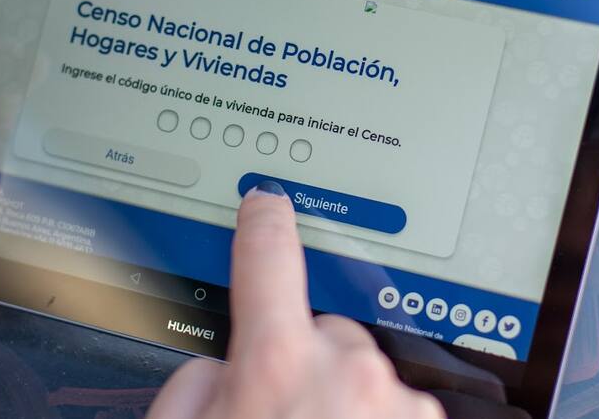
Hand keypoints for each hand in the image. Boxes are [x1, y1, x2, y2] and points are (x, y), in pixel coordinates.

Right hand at [147, 181, 445, 418]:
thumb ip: (202, 377)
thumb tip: (229, 360)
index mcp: (279, 363)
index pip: (267, 259)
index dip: (264, 223)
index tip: (267, 202)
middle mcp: (347, 373)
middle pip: (324, 330)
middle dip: (303, 359)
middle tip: (278, 411)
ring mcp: (397, 402)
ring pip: (361, 372)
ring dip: (338, 397)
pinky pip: (393, 403)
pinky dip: (371, 418)